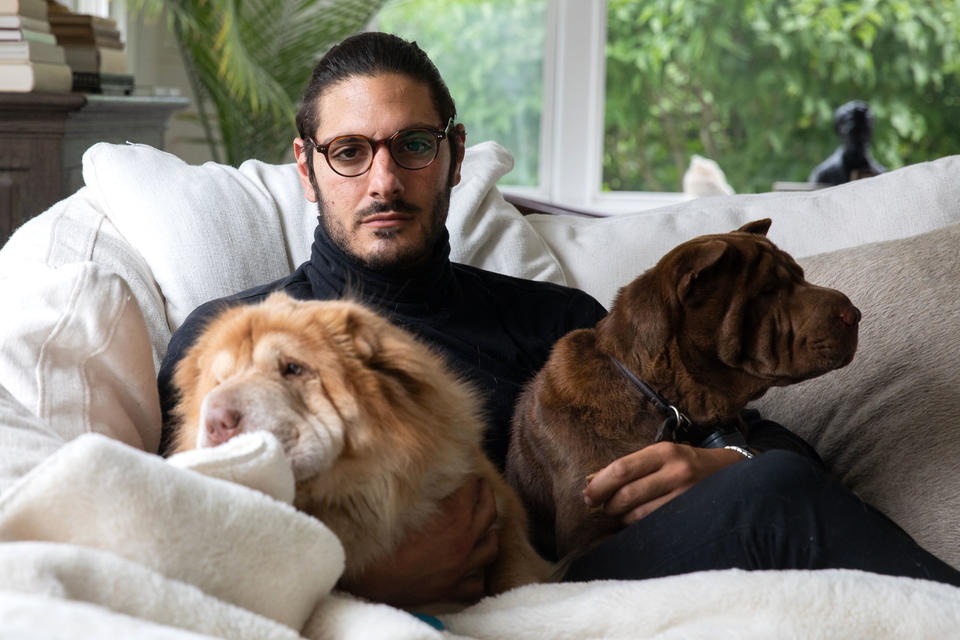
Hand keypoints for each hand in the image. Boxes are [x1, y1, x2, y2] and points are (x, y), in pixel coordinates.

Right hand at [338, 475, 499, 607]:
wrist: (365, 582)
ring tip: (484, 524)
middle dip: (485, 494)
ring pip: (491, 547)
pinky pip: (478, 583)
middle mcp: (464, 542)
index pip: (471, 487)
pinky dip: (478, 572)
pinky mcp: (452, 591)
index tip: (463, 467)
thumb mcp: (403, 507)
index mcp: (453, 519)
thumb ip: (425, 491)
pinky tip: (472, 565)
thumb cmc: (377, 542)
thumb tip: (433, 474)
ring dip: (489, 532)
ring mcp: (461, 569)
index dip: (467, 475)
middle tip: (479, 485)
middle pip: (489, 512)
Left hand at [582, 442, 744, 524]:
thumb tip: (592, 481)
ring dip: (621, 518)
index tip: (587, 495)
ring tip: (619, 514)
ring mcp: (685, 495)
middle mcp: (676, 472)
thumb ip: (631, 466)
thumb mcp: (662, 455)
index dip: (599, 485)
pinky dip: (637, 526)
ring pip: (638, 515)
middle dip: (607, 505)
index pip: (621, 469)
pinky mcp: (690, 514)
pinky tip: (634, 522)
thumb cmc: (686, 463)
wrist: (730, 473)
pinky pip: (654, 525)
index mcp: (664, 452)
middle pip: (627, 495)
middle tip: (601, 507)